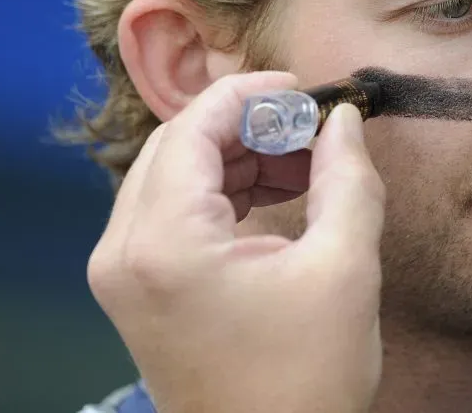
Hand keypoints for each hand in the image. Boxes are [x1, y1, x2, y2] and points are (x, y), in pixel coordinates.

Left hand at [86, 72, 384, 412]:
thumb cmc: (306, 383)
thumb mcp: (343, 269)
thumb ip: (348, 179)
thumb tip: (344, 121)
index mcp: (164, 244)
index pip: (192, 128)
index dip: (250, 94)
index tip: (303, 89)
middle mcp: (124, 253)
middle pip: (177, 146)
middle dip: (247, 124)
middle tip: (310, 126)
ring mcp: (124, 274)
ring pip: (174, 175)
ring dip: (236, 155)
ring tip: (304, 162)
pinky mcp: (139, 290)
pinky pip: (173, 212)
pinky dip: (222, 191)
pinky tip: (277, 193)